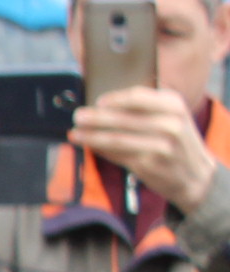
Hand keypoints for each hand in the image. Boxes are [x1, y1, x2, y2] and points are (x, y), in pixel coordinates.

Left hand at [71, 83, 217, 216]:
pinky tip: (89, 146)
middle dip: (95, 118)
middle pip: (123, 119)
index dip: (115, 99)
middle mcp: (169, 124)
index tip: (98, 101)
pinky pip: (117, 155)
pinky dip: (100, 150)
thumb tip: (106, 104)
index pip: (139, 97)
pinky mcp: (148, 165)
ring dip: (91, 136)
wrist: (196, 174)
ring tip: (75, 133)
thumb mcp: (173, 116)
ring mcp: (159, 146)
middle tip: (77, 116)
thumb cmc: (177, 141)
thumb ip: (147, 107)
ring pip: (116, 139)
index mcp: (174, 106)